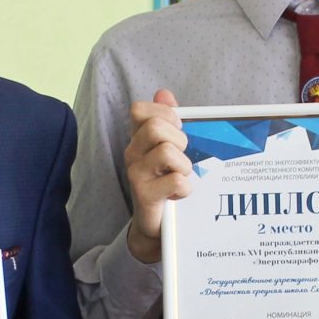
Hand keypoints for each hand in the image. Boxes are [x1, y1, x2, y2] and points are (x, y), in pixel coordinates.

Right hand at [122, 89, 189, 264]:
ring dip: (184, 165)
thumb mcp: (167, 148)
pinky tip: (180, 194)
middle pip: (155, 128)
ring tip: (181, 176)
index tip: (176, 130)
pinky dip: (185, 187)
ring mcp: (136, 174)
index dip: (164, 115)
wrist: (156, 225)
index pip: (140, 110)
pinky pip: (175, 180)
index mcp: (138, 139)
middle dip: (178, 139)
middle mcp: (132, 153)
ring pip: (167, 151)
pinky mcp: (144, 195)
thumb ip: (167, 120)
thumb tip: (164, 93)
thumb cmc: (165, 182)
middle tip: (181, 157)